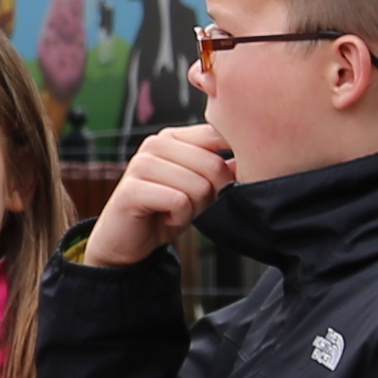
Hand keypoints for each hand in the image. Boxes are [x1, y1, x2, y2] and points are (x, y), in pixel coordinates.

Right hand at [84, 126, 234, 266]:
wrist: (127, 240)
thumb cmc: (165, 210)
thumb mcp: (199, 186)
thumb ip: (220, 169)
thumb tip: (249, 160)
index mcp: (173, 137)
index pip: (217, 136)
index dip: (229, 166)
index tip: (218, 186)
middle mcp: (155, 144)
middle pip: (213, 165)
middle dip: (211, 194)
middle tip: (191, 205)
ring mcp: (141, 164)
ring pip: (198, 186)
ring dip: (194, 209)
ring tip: (175, 212)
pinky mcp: (132, 189)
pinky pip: (179, 202)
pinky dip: (180, 218)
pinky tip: (165, 218)